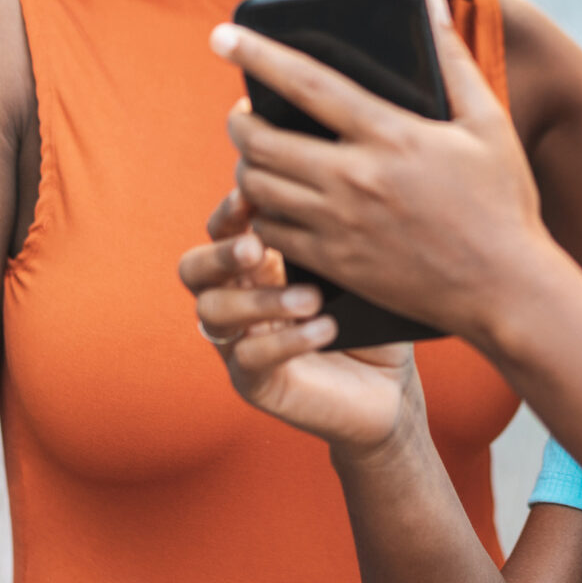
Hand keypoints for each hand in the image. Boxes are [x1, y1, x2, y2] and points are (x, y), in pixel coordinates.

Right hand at [178, 208, 421, 458]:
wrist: (387, 388)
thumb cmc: (370, 320)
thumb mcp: (353, 273)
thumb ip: (328, 243)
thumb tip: (325, 204)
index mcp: (257, 266)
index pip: (222, 229)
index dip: (229, 211)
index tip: (251, 194)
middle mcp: (238, 300)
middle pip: (194, 268)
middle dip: (220, 253)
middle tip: (256, 247)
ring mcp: (239, 343)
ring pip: (214, 312)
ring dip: (260, 300)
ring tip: (312, 299)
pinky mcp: (254, 383)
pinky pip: (249, 358)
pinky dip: (285, 341)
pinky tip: (323, 329)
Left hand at [208, 0, 573, 346]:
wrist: (506, 288)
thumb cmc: (502, 201)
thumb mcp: (489, 123)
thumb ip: (454, 58)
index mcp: (392, 136)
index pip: (307, 83)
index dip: (258, 54)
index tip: (223, 34)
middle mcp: (357, 179)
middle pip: (263, 140)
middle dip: (240, 119)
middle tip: (242, 111)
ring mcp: (341, 226)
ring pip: (258, 188)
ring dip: (247, 165)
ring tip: (257, 154)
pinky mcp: (336, 265)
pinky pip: (273, 234)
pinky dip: (263, 213)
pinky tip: (275, 204)